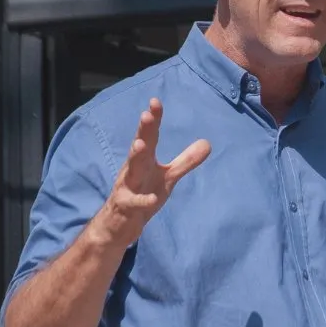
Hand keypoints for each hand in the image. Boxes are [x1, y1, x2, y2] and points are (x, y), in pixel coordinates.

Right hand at [97, 98, 210, 245]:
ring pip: (130, 170)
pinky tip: (153, 199)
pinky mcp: (126, 207)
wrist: (118, 225)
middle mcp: (133, 169)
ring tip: (140, 144)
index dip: (153, 119)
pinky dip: (143, 200)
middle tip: (146, 115)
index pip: (149, 136)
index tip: (155, 101)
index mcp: (144, 160)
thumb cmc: (143, 194)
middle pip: (139, 147)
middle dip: (143, 131)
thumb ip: (186, 161)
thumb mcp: (168, 178)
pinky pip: (135, 203)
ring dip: (135, 157)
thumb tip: (207, 143)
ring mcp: (127, 187)